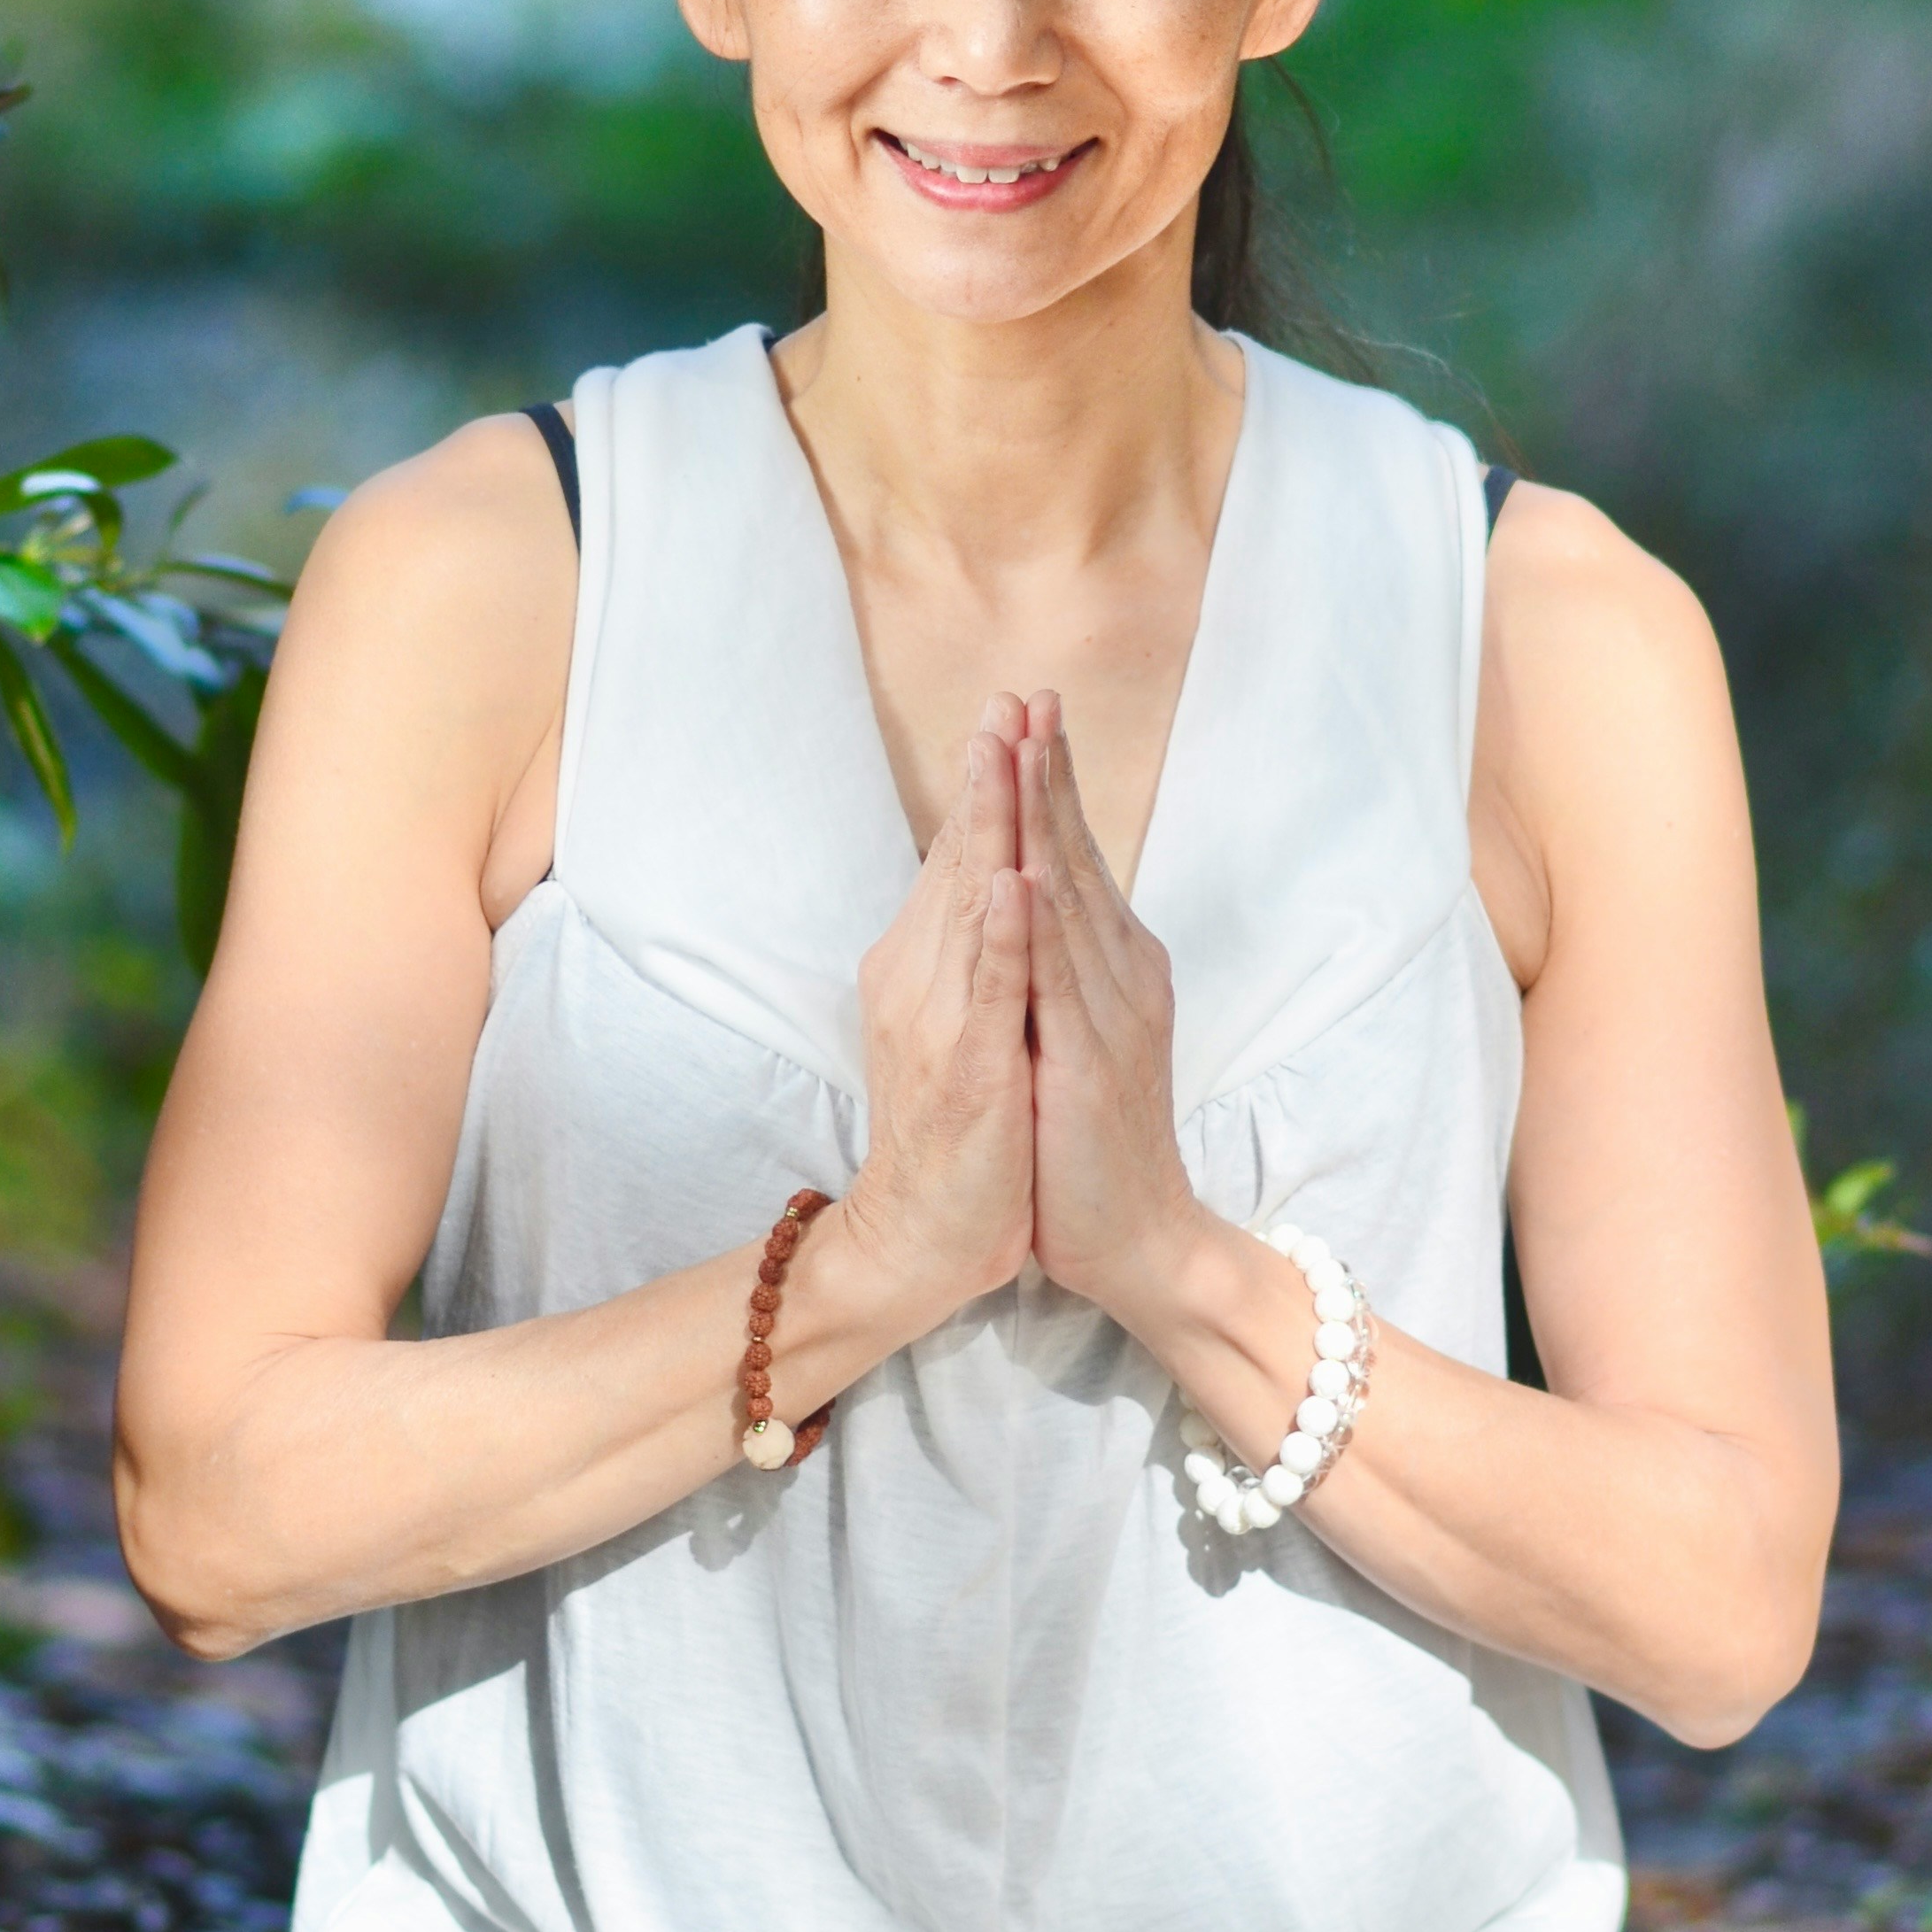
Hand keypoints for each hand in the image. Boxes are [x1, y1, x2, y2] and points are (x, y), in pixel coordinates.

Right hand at [847, 717, 1034, 1332]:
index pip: (960, 857)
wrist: (922, 1234)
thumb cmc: (957, 1133)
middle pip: (959, 859)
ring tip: (1003, 752)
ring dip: (989, 825)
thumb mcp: (961, 1023)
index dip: (988, 784)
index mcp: (921, 965)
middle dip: (988, 777)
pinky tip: (1010, 879)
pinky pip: (986, 988)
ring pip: (968, 903)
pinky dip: (998, 932)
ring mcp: (940, 1020)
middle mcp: (918, 978)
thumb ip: (968, 955)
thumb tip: (991, 885)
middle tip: (1009, 697)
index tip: (1012, 710)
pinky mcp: (969, 1067)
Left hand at [1017, 693, 1204, 1320]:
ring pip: (1069, 899)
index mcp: (1115, 964)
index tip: (1026, 711)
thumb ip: (1063, 968)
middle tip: (1028, 693)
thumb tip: (1035, 904)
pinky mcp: (1088, 1065)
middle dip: (1048, 772)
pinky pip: (1056, 985)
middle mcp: (1123, 974)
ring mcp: (1110, 1016)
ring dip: (1042, 821)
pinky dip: (1037, 925)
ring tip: (1021, 749)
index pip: (1075, 856)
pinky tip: (1020, 874)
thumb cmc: (1095, 1140)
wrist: (1142, 1239)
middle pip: (1078, 855)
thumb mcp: (1077, 1032)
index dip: (1050, 782)